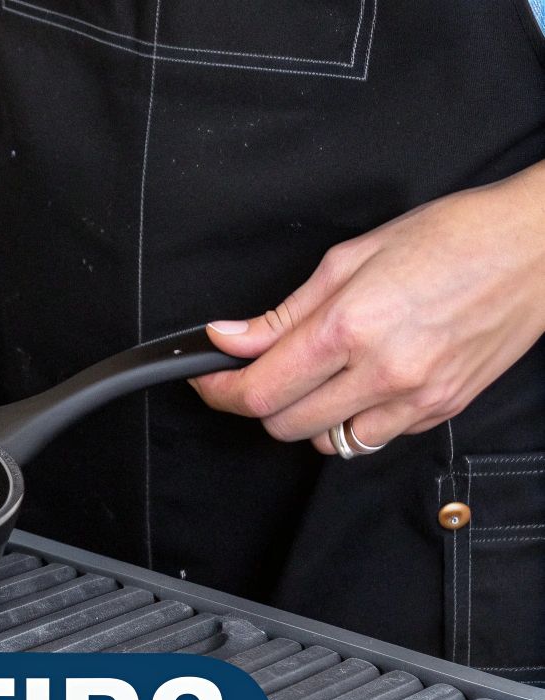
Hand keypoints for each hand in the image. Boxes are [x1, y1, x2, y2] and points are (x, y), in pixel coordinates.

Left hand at [193, 164, 544, 452]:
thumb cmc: (451, 237)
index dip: (219, 391)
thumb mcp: (351, 258)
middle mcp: (384, 371)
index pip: (260, 390)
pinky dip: (353, 419)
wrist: (536, 247)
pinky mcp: (441, 410)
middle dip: (258, 403)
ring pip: (328, 442)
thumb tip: (228, 339)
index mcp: (352, 327)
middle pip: (284, 424)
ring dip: (306, 417)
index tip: (208, 380)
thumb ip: (284, 312)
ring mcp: (416, 397)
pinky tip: (360, 383)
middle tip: (256, 373)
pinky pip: (375, 437)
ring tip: (316, 377)